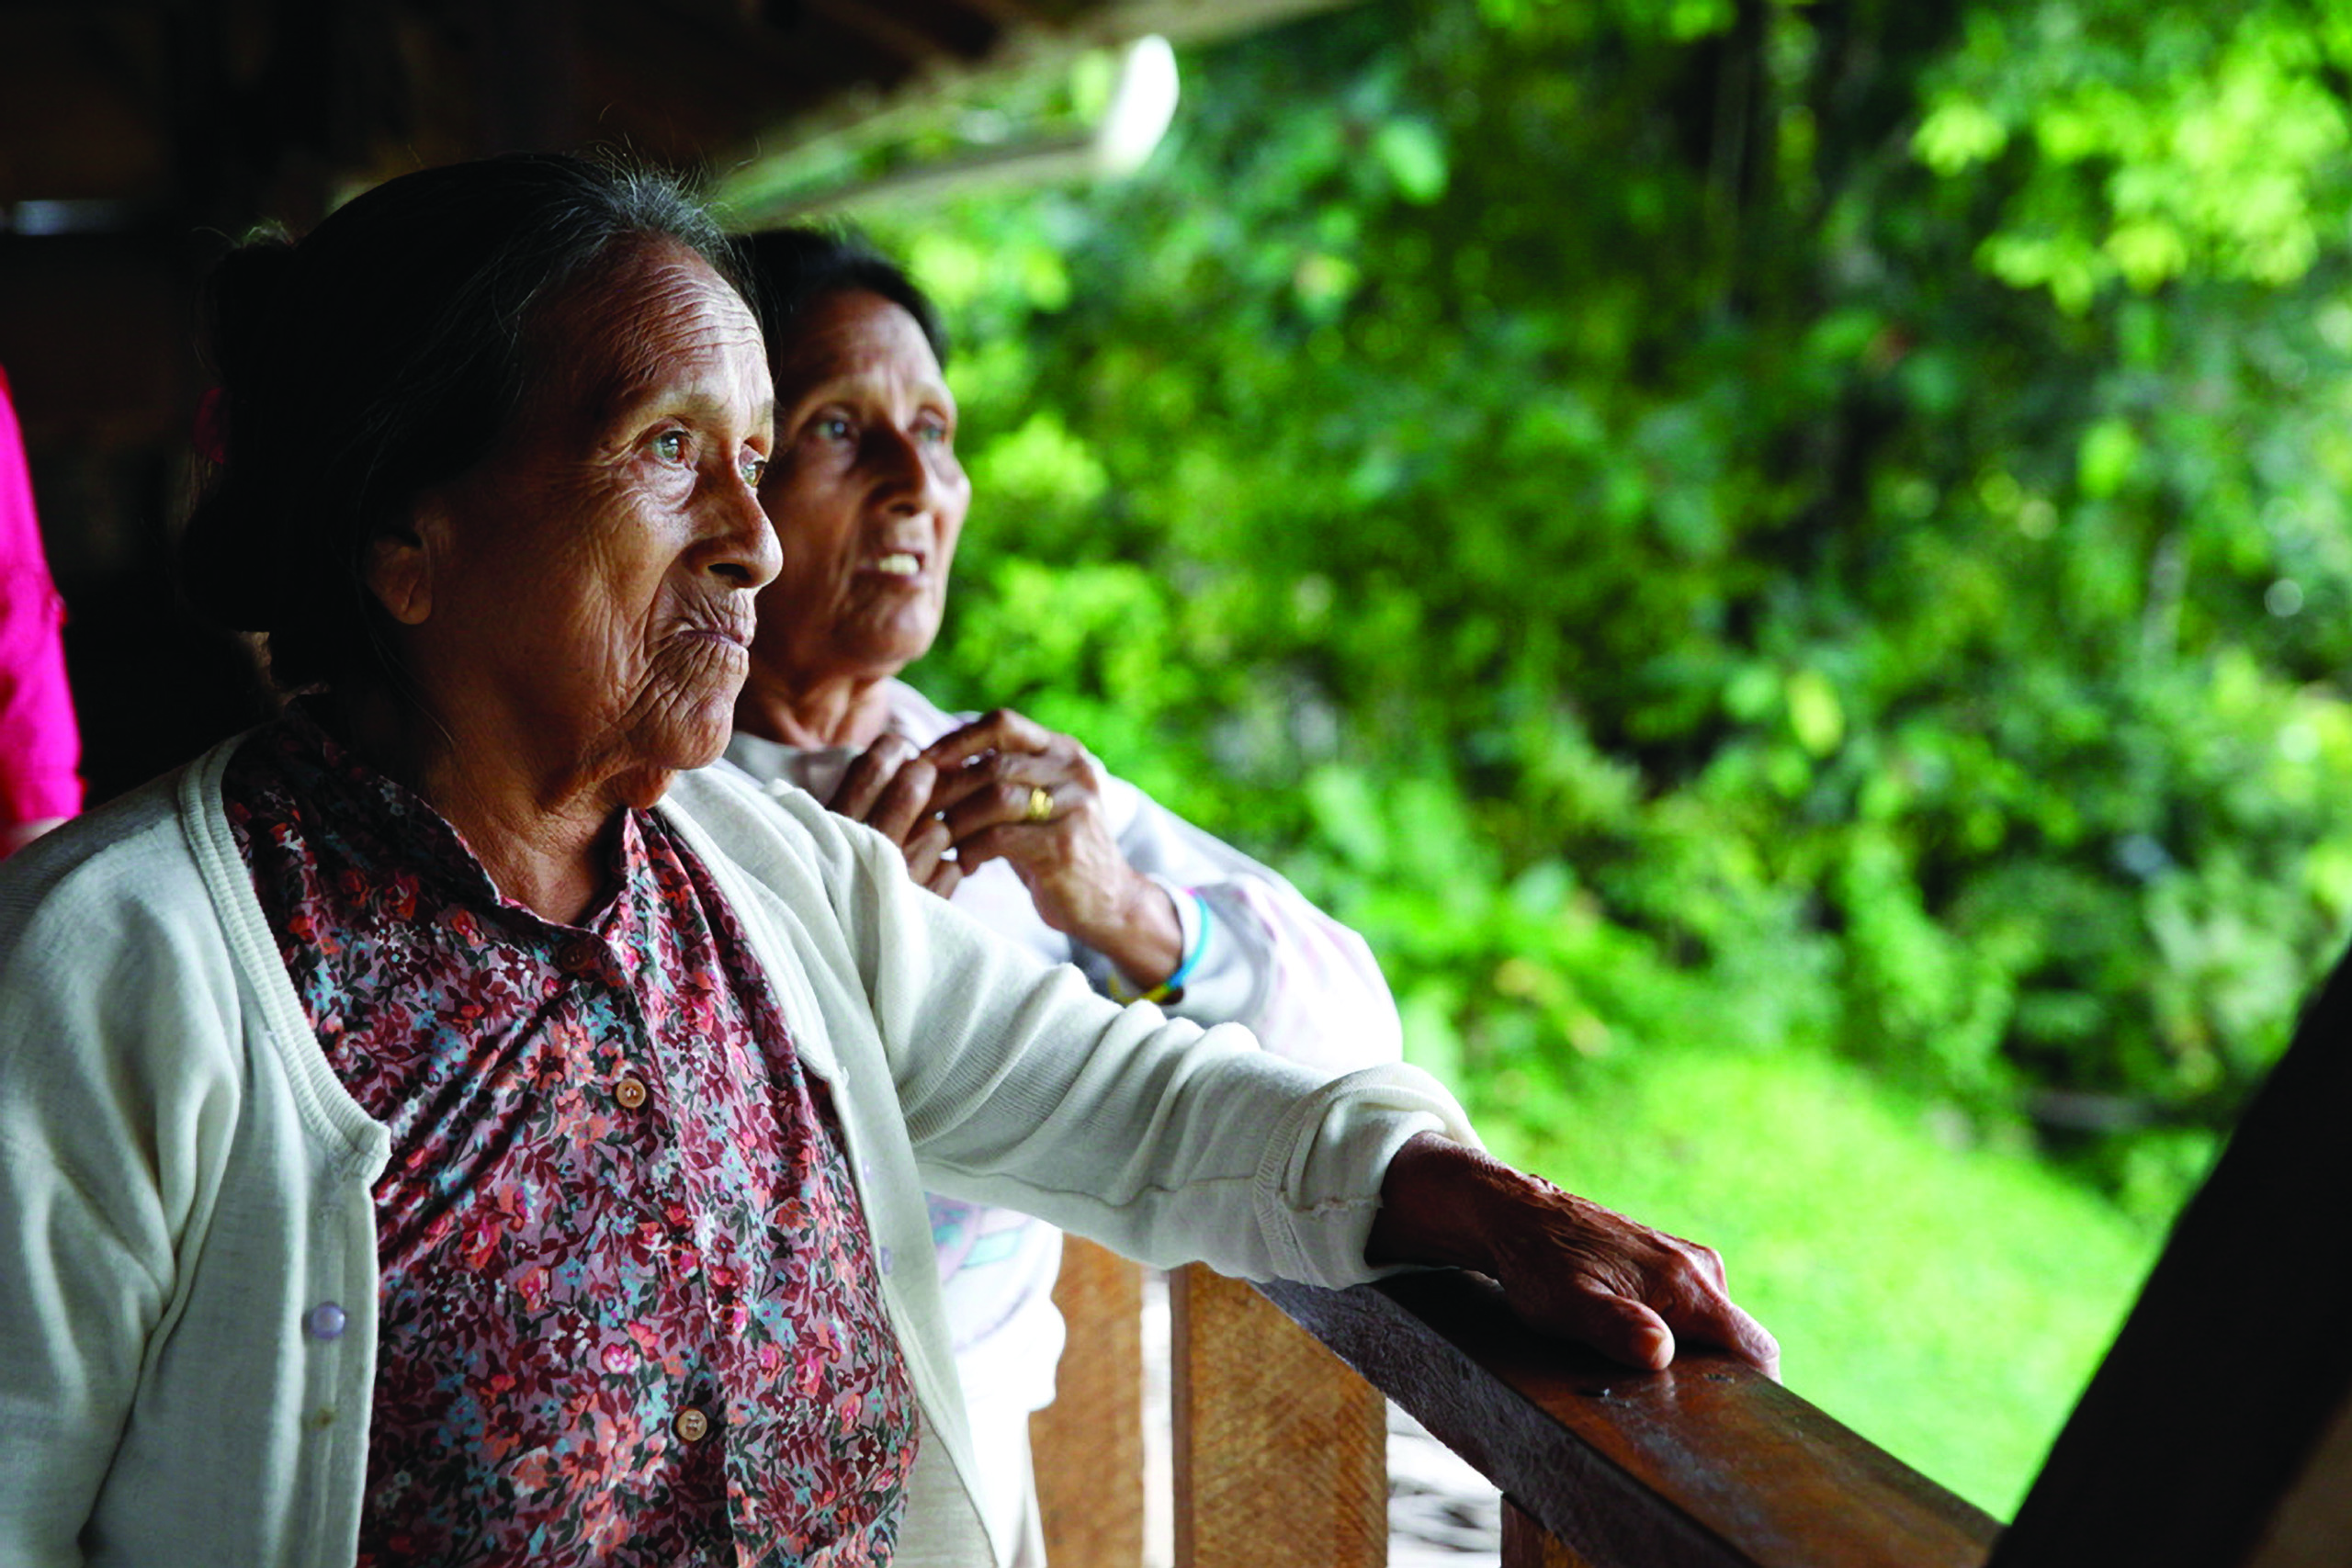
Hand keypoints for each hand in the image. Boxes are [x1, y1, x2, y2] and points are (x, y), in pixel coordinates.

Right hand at [824, 732, 962, 897]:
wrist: (834, 970)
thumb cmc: (828, 895)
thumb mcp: (822, 848)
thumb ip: (850, 807)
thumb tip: (887, 755)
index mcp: (829, 834)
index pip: (868, 772)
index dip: (890, 752)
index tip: (901, 747)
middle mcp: (863, 856)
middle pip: (911, 790)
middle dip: (925, 776)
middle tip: (928, 775)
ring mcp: (899, 884)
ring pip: (940, 830)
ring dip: (939, 832)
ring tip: (924, 844)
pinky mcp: (926, 912)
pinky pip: (953, 870)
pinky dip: (948, 872)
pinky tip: (930, 882)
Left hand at [920, 708, 1182, 987]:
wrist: (1108, 903)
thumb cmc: (1054, 851)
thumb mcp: (1034, 803)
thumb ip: (1000, 777)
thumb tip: (929, 761)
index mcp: (1063, 751)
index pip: (1002, 724)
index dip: (956, 740)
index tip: (921, 764)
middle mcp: (1073, 769)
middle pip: (994, 764)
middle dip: (947, 787)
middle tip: (915, 811)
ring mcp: (1074, 805)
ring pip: (996, 797)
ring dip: (957, 820)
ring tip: (937, 840)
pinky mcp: (1065, 844)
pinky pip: (1002, 837)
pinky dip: (972, 850)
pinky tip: (963, 864)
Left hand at [1367, 1133, 1779, 1378]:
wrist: (1515, 1214)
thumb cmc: (1539, 1261)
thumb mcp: (1569, 1304)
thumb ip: (1616, 1328)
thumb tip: (1660, 1352)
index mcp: (1687, 1282)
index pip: (1755, 1349)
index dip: (1756, 1393)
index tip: (1727, 1425)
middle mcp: (1699, 1268)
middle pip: (1739, 1343)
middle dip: (1716, 1379)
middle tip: (1666, 1401)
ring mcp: (1687, 1263)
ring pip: (1716, 1329)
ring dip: (1693, 1358)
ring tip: (1641, 1371)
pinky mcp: (1672, 1265)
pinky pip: (1696, 1313)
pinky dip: (1679, 1338)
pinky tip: (1636, 1344)